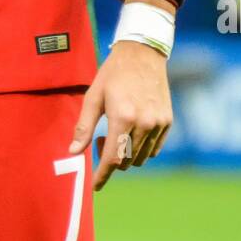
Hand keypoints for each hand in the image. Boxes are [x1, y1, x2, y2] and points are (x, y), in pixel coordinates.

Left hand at [69, 41, 172, 189]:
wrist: (143, 53)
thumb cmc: (113, 73)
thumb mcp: (93, 96)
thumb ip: (84, 126)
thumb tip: (73, 152)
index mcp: (123, 117)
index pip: (113, 159)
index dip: (102, 175)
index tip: (95, 187)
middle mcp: (144, 123)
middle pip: (126, 161)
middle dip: (111, 159)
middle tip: (101, 140)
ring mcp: (159, 123)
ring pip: (141, 158)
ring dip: (126, 155)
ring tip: (116, 133)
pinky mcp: (168, 121)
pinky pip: (154, 149)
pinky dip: (141, 149)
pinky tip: (131, 133)